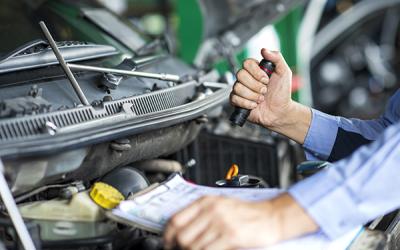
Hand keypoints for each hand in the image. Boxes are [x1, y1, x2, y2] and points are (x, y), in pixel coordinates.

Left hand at [163, 194, 317, 249]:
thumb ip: (201, 214)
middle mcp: (211, 210)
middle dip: (179, 248)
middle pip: (182, 236)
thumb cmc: (247, 212)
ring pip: (193, 246)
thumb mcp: (221, 205)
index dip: (167, 236)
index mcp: (206, 201)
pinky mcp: (231, 236)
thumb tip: (180, 229)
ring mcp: (221, 223)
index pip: (176, 219)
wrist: (272, 216)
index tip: (167, 244)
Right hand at [230, 49, 311, 143]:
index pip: (246, 63)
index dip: (256, 72)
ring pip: (237, 87)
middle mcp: (246, 78)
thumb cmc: (282, 93)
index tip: (266, 79)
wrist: (280, 112)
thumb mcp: (284, 72)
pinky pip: (234, 98)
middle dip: (255, 85)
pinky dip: (247, 103)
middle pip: (240, 74)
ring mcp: (240, 89)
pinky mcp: (237, 101)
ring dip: (252, 95)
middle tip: (264, 91)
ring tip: (260, 99)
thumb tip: (263, 50)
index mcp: (255, 70)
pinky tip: (254, 105)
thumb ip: (276, 58)